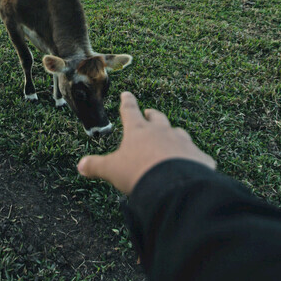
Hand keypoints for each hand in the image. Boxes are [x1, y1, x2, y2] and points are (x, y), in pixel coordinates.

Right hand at [77, 91, 215, 194]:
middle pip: (158, 118)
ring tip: (171, 138)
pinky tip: (194, 165)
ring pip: (179, 133)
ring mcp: (183, 142)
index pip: (130, 111)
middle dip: (152, 115)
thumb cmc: (138, 173)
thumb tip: (80, 166)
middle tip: (149, 113)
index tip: (127, 94)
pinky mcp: (200, 157)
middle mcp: (162, 131)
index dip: (128, 102)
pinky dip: (194, 158)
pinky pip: (198, 155)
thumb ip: (96, 166)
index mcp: (139, 131)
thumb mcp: (112, 170)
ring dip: (174, 134)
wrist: (173, 186)